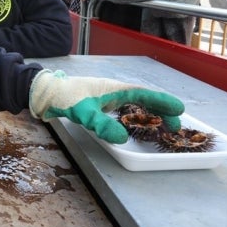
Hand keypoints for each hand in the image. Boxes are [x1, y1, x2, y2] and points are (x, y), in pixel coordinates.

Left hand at [29, 70, 183, 142]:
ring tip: (161, 125)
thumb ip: (103, 125)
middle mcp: (114, 90)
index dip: (162, 102)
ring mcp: (106, 96)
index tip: (179, 110)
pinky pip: (124, 108)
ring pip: (134, 103)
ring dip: (149, 113)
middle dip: (161, 111)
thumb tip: (123, 138)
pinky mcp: (99, 103)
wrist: (46, 93)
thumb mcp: (85, 113)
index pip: (144, 94)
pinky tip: (134, 124)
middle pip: (143, 99)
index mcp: (115, 89)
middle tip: (175, 126)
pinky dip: (134, 115)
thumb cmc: (66, 98)